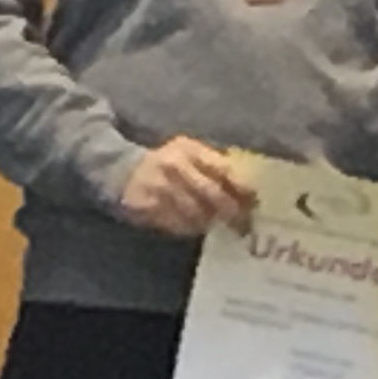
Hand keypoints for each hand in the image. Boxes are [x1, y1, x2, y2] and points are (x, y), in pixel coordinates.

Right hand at [115, 137, 259, 237]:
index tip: (254, 202)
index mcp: (189, 149)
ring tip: (220, 228)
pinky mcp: (148, 207)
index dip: (242, 188)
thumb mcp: (188, 153)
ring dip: (211, 223)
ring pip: (196, 213)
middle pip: (212, 194)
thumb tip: (248, 191)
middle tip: (243, 226)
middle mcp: (175, 166)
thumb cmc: (165, 163)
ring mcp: (160, 187)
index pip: (223, 169)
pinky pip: (177, 224)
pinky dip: (191, 229)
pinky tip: (197, 229)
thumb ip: (214, 165)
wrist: (122, 170)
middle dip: (231, 212)